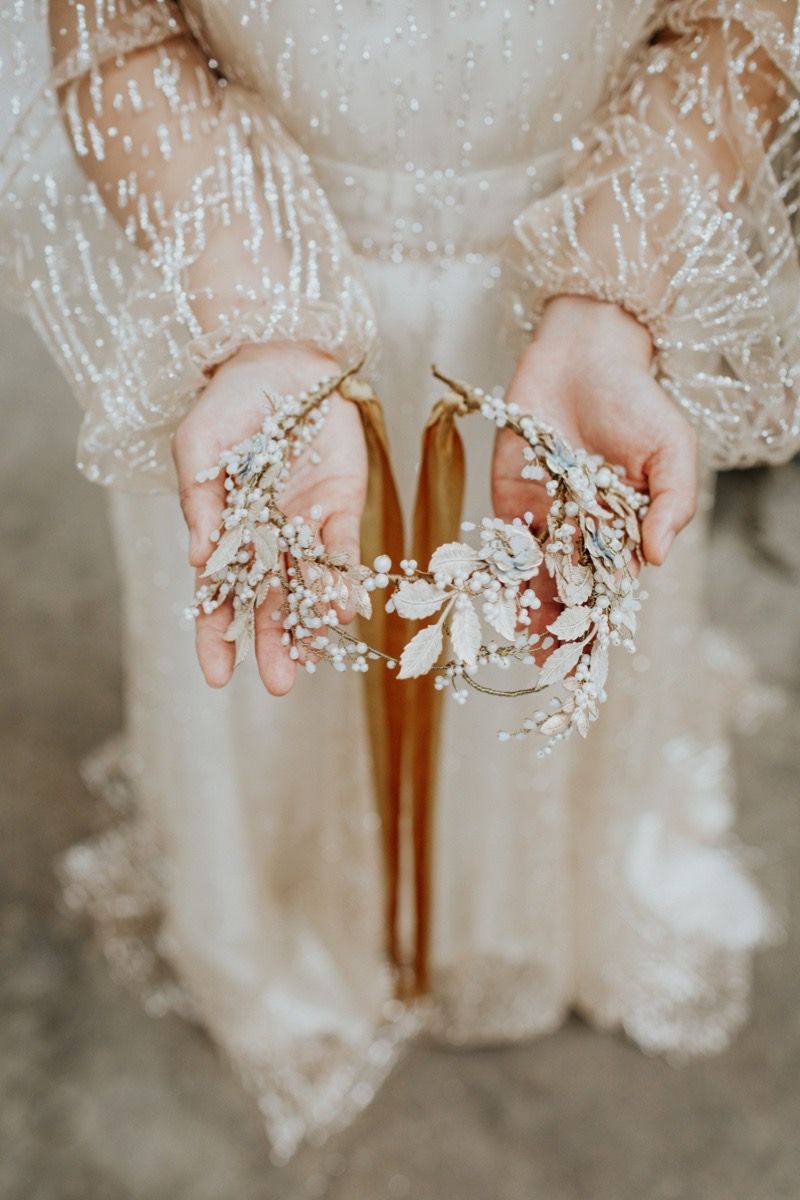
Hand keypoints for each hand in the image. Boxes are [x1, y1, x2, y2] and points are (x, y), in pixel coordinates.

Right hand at [172, 341, 367, 694]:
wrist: (284, 360)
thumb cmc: (230, 402)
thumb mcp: (198, 445)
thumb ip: (198, 499)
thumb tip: (197, 556)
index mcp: (224, 530)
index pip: (217, 594)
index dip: (215, 635)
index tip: (217, 677)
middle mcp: (266, 539)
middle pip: (267, 602)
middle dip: (271, 643)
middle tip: (279, 685)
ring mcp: (305, 527)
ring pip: (307, 587)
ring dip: (310, 623)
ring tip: (313, 657)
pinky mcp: (342, 508)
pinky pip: (342, 553)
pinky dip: (342, 580)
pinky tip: (345, 608)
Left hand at [492, 294, 697, 628]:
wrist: (581, 357)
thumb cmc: (635, 400)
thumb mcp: (670, 450)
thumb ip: (671, 504)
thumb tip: (657, 559)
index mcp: (625, 528)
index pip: (613, 583)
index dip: (602, 618)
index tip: (591, 652)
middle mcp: (583, 532)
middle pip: (571, 590)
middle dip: (560, 626)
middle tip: (551, 663)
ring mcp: (546, 520)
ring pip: (536, 577)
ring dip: (529, 611)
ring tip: (526, 644)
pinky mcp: (510, 501)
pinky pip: (505, 546)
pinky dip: (501, 575)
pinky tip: (498, 603)